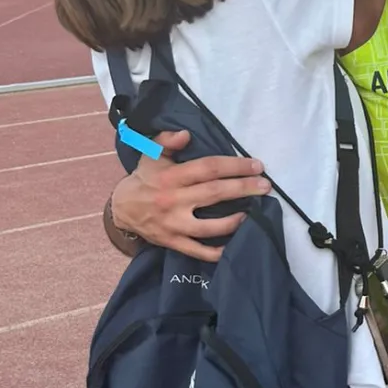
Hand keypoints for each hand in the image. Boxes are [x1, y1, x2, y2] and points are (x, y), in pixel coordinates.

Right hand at [110, 130, 271, 261]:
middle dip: (244, 189)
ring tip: (253, 213)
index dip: (234, 166)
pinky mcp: (175, 242)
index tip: (256, 165)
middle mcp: (174, 200)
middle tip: (266, 186)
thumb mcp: (151, 155)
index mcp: (172, 177)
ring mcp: (175, 224)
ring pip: (210, 226)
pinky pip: (199, 251)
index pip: (209, 168)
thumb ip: (166, 141)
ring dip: (235, 221)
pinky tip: (235, 244)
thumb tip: (186, 135)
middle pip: (215, 193)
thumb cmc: (145, 179)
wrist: (122, 210)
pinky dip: (218, 252)